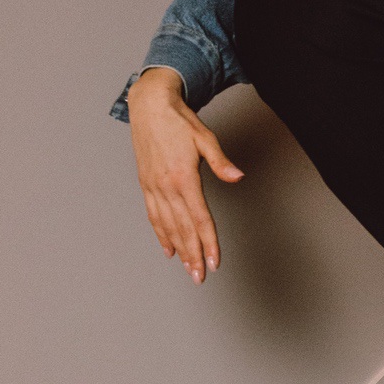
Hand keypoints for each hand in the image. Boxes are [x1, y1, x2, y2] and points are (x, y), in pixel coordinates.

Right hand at [126, 67, 242, 282]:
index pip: (200, 218)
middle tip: (201, 277)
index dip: (209, 242)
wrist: (149, 106)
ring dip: (179, 250)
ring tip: (188, 269)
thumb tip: (238, 177)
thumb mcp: (205, 138)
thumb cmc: (179, 121)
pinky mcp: (146, 184)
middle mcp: (166, 186)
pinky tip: (169, 249)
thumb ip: (221, 162)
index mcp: (184, 177)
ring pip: (167, 226)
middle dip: (194, 255)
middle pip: (183, 229)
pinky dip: (161, 234)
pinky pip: (153, 215)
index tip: (215, 262)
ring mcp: (153, 187)